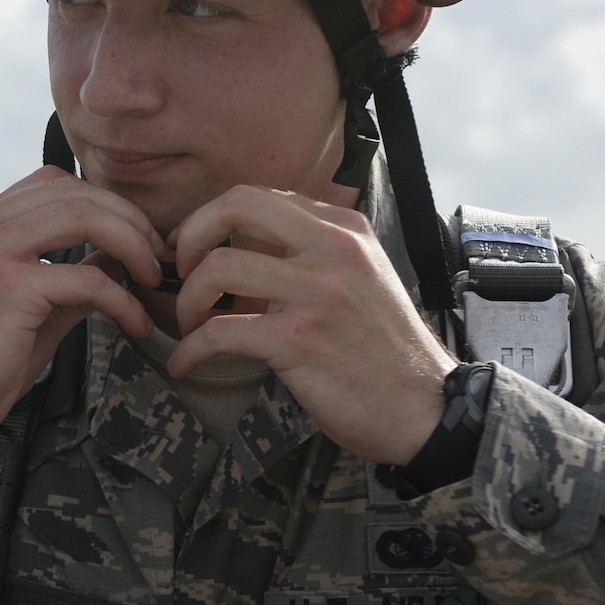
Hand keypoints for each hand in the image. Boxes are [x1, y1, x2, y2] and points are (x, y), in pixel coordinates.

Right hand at [0, 167, 161, 494]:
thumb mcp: (29, 305)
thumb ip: (70, 275)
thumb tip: (119, 257)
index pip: (52, 184)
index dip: (104, 204)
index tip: (136, 238)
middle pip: (74, 192)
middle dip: (128, 219)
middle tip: (156, 257)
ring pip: (84, 217)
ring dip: (132, 244)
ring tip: (150, 278)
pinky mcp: (10, 288)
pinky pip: (88, 278)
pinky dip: (122, 299)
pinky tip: (136, 323)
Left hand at [165, 185, 455, 464]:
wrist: (424, 408)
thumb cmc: (384, 350)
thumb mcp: (362, 278)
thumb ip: (315, 252)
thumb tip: (250, 245)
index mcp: (345, 230)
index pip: (259, 196)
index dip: (211, 219)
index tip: (193, 248)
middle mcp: (333, 249)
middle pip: (235, 206)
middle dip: (190, 236)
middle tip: (180, 271)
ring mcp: (317, 292)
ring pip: (219, 267)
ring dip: (187, 300)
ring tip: (189, 325)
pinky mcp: (300, 340)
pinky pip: (221, 331)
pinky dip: (191, 349)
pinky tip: (186, 364)